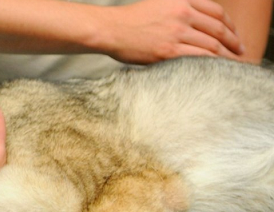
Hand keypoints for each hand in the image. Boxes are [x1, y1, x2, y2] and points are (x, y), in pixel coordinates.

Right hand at [101, 0, 242, 63]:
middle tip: (239, 50)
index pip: (216, 11)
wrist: (110, 29)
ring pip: (211, 45)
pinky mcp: (169, 51)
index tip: (234, 34)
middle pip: (218, 29)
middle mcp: (182, 13)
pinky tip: (216, 69)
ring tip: (231, 63)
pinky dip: (212, 64)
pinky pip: (199, 58)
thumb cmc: (130, 20)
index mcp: (181, 0)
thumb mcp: (159, 3)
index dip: (229, 24)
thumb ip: (179, 8)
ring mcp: (176, 32)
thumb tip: (196, 22)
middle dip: (233, 41)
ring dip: (225, 55)